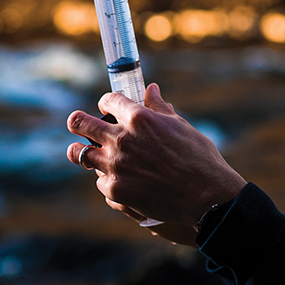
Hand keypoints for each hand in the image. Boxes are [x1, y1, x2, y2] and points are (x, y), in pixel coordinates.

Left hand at [66, 83, 246, 232]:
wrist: (206, 195)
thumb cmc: (199, 158)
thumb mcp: (181, 126)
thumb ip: (159, 108)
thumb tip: (150, 89)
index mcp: (139, 118)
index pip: (109, 101)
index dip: (107, 103)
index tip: (107, 108)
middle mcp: (121, 139)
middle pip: (80, 123)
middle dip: (77, 121)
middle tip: (77, 124)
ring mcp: (115, 165)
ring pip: (81, 154)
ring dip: (83, 152)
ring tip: (85, 153)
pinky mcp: (116, 189)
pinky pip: (100, 180)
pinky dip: (107, 179)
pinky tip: (116, 179)